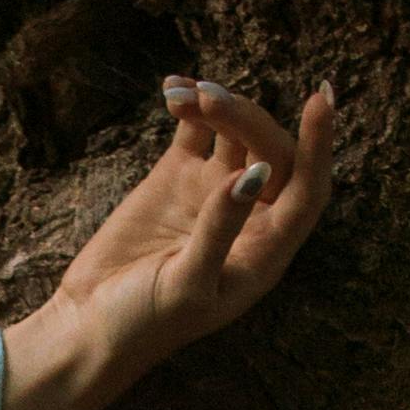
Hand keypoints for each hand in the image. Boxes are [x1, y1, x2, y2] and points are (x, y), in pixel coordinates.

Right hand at [0, 75, 337, 409]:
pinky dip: (188, 104)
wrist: (87, 322)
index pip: (307, 191)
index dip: (319, 147)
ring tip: (186, 95)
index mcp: (265, 252)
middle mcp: (249, 217)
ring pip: (236, 133)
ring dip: (218, 106)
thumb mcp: (186, 286)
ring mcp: (214, 192)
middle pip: (270, 151)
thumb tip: (255, 173)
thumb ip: (221, 230)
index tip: (322, 99)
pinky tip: (172, 86)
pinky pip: (195, 129)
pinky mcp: (177, 176)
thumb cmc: (144, 323)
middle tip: (207, 100)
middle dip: (245, 119)